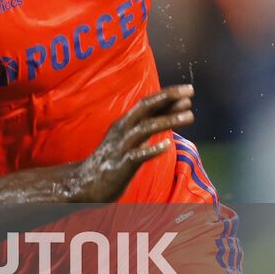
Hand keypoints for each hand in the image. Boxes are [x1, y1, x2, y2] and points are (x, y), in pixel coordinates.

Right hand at [71, 85, 193, 203]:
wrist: (85, 183)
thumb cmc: (112, 160)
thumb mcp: (129, 139)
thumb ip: (148, 127)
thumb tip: (171, 114)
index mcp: (125, 123)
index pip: (147, 103)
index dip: (167, 95)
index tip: (188, 90)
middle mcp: (122, 130)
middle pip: (145, 108)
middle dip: (167, 98)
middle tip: (190, 92)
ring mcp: (121, 147)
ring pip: (145, 129)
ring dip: (167, 120)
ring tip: (190, 115)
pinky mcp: (120, 165)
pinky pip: (137, 155)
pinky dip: (151, 149)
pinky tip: (166, 145)